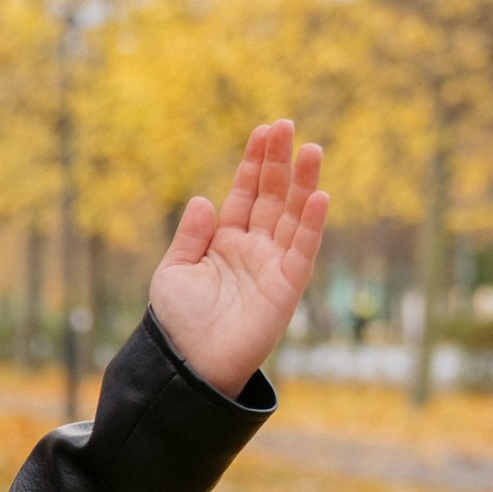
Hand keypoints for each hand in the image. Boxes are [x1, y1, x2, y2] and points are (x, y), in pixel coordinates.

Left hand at [147, 121, 327, 398]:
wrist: (187, 365)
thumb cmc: (178, 323)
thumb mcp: (174, 272)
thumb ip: (190, 236)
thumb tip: (204, 199)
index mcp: (224, 241)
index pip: (244, 193)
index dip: (253, 163)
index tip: (262, 131)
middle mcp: (252, 249)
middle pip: (271, 196)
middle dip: (279, 162)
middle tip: (286, 126)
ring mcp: (272, 266)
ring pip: (291, 216)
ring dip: (302, 184)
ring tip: (311, 149)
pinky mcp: (286, 287)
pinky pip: (302, 251)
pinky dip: (311, 225)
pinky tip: (318, 196)